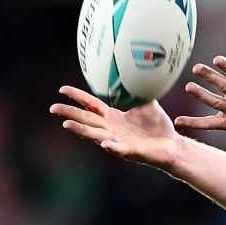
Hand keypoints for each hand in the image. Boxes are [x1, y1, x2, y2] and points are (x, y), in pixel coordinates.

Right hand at [50, 85, 180, 168]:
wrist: (172, 145)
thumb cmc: (158, 126)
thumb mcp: (147, 104)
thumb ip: (138, 91)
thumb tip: (136, 73)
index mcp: (113, 117)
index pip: (91, 105)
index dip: (77, 97)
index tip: (62, 90)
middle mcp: (112, 129)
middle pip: (86, 120)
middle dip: (69, 114)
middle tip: (53, 108)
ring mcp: (119, 141)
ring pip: (96, 135)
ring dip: (81, 130)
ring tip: (66, 125)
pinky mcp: (130, 151)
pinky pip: (119, 149)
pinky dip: (112, 146)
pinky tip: (104, 143)